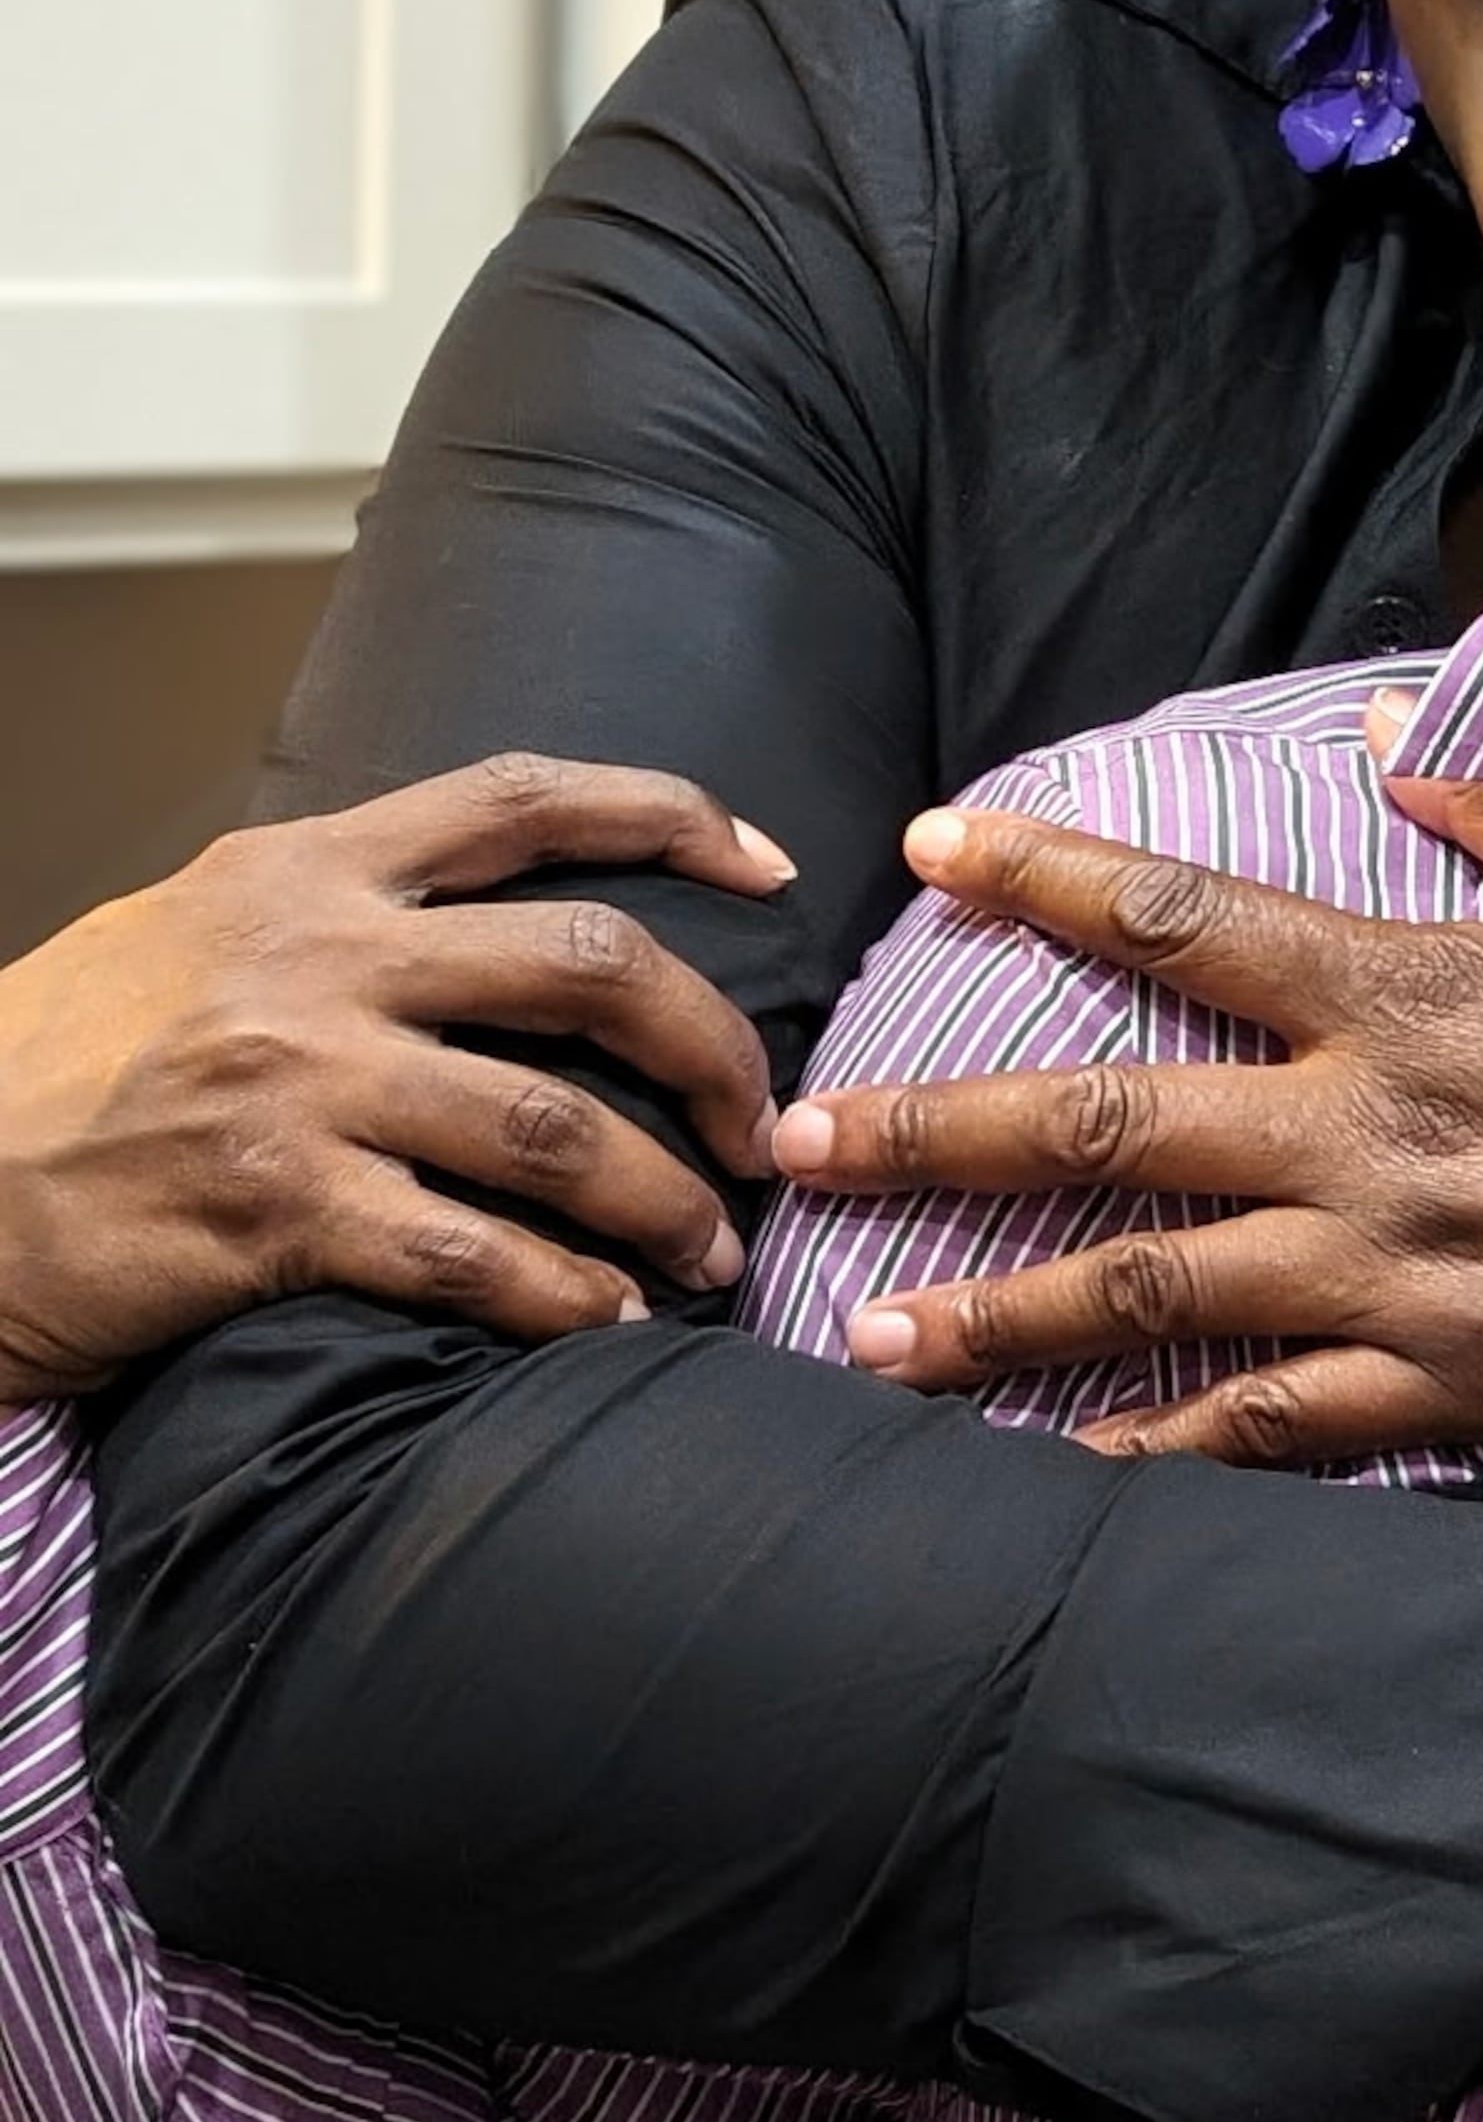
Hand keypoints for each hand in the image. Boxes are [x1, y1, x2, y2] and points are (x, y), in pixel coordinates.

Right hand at [0, 762, 790, 1399]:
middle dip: (710, 1044)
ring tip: (706, 1255)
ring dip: (659, 1200)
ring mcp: (299, 1084)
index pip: (526, 796)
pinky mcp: (271, 1211)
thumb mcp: (185, 931)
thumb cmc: (51, 1066)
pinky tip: (602, 1324)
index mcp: (305, 870)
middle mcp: (317, 957)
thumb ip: (328, 910)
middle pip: (587, 965)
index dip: (669, 816)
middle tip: (759, 1120)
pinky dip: (562, 1296)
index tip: (771, 863)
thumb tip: (468, 916)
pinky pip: (469, 1254)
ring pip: (553, 1127)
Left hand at [791, 770, 1482, 1461]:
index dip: (1043, 877)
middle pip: (1106, 1129)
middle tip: (795, 1147)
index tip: (929, 850)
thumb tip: (1380, 737)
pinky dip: (1157, 1464)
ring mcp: (1408, 1273)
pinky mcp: (1463, 1386)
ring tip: (873, 1344)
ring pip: (1153, 1300)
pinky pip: (1273, 1437)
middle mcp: (1375, 1129)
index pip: (1181, 919)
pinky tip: (1059, 1487)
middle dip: (934, 1137)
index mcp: (1414, 984)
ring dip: (997, 1321)